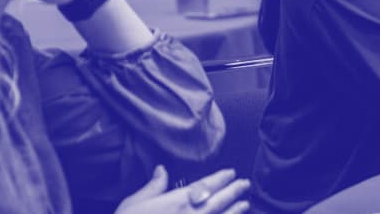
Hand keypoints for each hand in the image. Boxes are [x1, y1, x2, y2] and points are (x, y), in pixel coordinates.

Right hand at [115, 166, 250, 213]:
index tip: (231, 173)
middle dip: (234, 191)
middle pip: (220, 200)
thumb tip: (161, 170)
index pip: (206, 185)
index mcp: (178, 201)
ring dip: (236, 210)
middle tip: (245, 184)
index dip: (221, 178)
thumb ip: (153, 186)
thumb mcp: (134, 203)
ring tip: (245, 204)